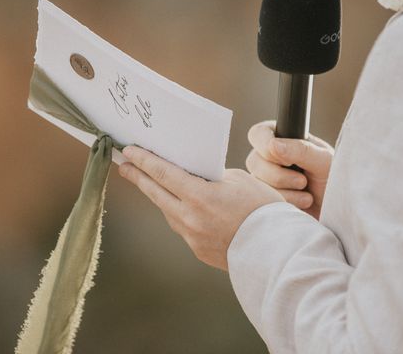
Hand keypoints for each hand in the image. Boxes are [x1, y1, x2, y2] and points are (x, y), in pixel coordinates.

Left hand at [118, 146, 283, 270]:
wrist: (277, 251)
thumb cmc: (263, 210)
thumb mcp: (238, 181)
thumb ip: (211, 178)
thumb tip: (196, 179)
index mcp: (199, 197)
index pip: (162, 174)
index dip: (143, 161)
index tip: (128, 152)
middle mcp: (189, 218)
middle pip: (155, 193)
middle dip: (138, 177)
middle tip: (125, 165)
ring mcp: (192, 237)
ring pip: (167, 211)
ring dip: (159, 196)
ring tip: (152, 183)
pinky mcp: (198, 250)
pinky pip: (182, 226)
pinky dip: (179, 213)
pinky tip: (181, 206)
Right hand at [245, 120, 333, 219]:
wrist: (339, 210)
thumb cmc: (336, 180)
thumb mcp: (324, 161)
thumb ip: (301, 150)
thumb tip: (272, 145)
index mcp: (283, 139)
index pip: (258, 133)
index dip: (265, 145)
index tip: (285, 159)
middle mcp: (270, 158)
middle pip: (253, 161)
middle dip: (279, 175)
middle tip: (303, 180)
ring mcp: (266, 179)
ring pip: (257, 183)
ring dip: (285, 191)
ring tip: (306, 193)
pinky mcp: (267, 199)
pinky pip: (263, 200)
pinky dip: (285, 202)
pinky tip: (300, 203)